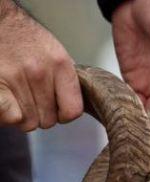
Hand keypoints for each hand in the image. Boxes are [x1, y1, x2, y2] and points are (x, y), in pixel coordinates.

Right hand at [0, 1, 81, 130]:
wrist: (0, 22)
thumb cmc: (26, 39)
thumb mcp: (55, 53)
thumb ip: (66, 79)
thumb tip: (72, 104)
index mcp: (60, 64)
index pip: (73, 110)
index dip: (64, 115)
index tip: (58, 111)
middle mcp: (41, 72)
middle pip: (49, 120)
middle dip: (41, 115)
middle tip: (33, 100)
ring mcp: (17, 78)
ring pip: (28, 122)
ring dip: (23, 115)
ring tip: (19, 98)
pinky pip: (11, 117)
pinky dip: (8, 115)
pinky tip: (8, 102)